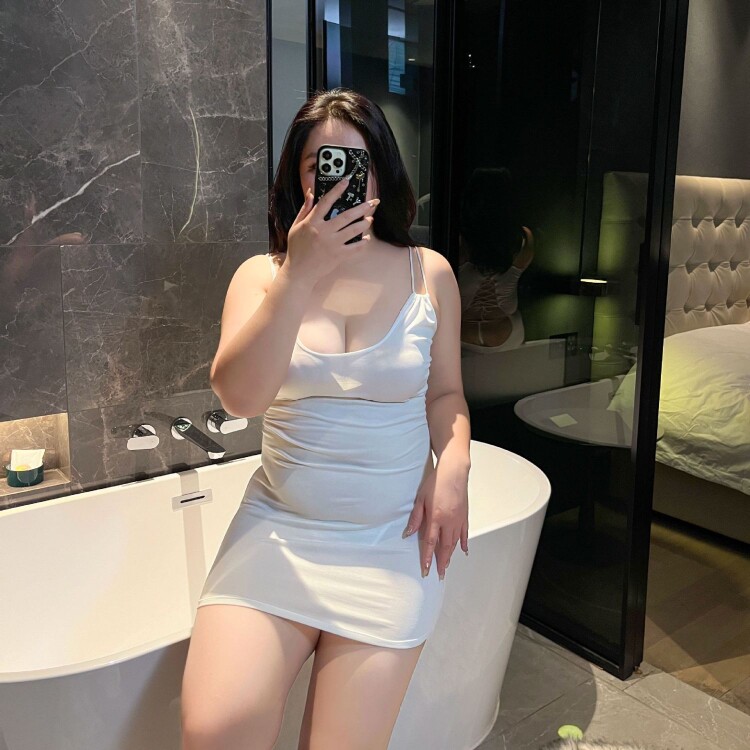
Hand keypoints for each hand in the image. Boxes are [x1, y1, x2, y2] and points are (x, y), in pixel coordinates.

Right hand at [284, 176, 379, 286]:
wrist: (299, 271)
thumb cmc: (296, 249)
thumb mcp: (296, 227)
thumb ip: (304, 209)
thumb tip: (311, 193)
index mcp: (312, 223)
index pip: (326, 202)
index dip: (337, 190)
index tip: (346, 182)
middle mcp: (324, 231)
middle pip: (347, 216)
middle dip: (362, 208)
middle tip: (372, 202)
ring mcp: (332, 244)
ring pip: (353, 230)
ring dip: (364, 223)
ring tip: (370, 218)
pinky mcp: (338, 255)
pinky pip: (355, 248)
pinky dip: (363, 243)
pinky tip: (366, 238)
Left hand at [403, 458, 469, 579]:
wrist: (454, 471)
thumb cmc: (436, 482)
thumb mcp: (420, 498)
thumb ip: (415, 518)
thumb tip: (409, 533)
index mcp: (436, 518)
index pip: (431, 543)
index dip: (428, 558)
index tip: (426, 569)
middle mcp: (449, 521)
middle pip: (445, 547)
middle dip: (441, 562)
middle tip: (439, 575)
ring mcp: (458, 520)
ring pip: (455, 543)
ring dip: (450, 556)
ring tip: (446, 566)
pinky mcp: (464, 516)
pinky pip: (464, 534)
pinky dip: (463, 543)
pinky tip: (463, 551)